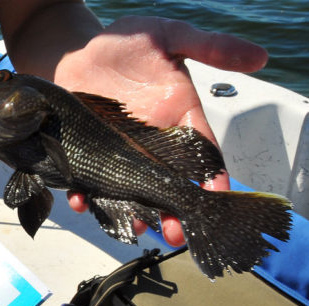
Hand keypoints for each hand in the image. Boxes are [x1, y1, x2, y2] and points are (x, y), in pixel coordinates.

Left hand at [56, 16, 267, 245]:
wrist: (81, 47)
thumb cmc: (130, 42)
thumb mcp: (173, 38)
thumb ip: (210, 48)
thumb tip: (258, 57)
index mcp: (178, 120)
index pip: (200, 155)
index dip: (210, 178)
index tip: (213, 198)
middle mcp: (149, 143)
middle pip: (164, 183)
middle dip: (170, 210)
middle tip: (173, 233)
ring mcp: (116, 151)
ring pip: (127, 189)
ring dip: (129, 210)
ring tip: (133, 225)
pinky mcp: (86, 152)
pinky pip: (86, 179)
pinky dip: (83, 193)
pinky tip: (82, 201)